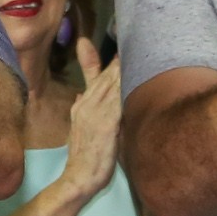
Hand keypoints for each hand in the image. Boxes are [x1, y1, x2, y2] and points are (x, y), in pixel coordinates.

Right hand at [61, 38, 123, 197]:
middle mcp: (87, 104)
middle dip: (119, 57)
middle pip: (106, 76)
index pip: (97, 76)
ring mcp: (96, 113)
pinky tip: (135, 76)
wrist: (78, 177)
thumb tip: (81, 93)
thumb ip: (82, 108)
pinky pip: (118, 102)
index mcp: (82, 104)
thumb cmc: (85, 156)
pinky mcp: (106, 125)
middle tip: (133, 37)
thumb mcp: (80, 127)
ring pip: (112, 84)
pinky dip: (125, 87)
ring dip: (123, 67)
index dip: (108, 60)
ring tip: (138, 49)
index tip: (119, 42)